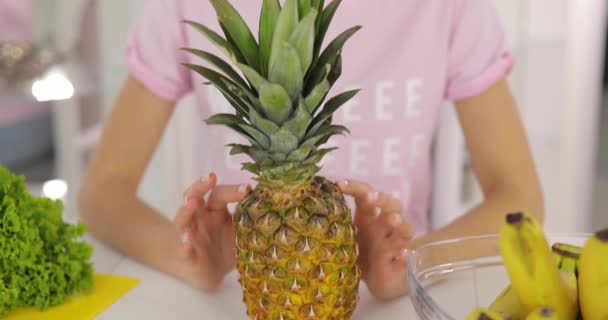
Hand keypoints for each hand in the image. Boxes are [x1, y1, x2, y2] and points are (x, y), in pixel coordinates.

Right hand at [173, 173, 250, 290]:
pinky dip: (184, 243)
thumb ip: (249, 221)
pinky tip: (187, 240)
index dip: (232, 190)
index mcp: (214, 210)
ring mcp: (189, 233)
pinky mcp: (185, 253)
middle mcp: (199, 217)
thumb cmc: (223, 247)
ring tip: (192, 203)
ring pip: (183, 217)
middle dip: (201, 185)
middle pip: (195, 196)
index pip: (220, 194)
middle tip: (210, 177)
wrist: (207, 273)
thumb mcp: (239, 233)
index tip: (247, 188)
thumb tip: (269, 206)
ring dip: (187, 209)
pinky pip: (183, 247)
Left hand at [338, 179, 414, 299]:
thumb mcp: (344, 236)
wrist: (374, 280)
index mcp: (369, 216)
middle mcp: (385, 225)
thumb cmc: (359, 253)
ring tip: (392, 219)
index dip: (355, 187)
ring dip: (399, 221)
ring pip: (405, 227)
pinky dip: (404, 255)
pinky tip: (401, 255)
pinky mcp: (400, 262)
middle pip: (392, 204)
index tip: (339, 185)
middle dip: (382, 199)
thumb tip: (312, 210)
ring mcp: (395, 242)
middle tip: (371, 198)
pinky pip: (406, 257)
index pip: (366, 194)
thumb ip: (335, 224)